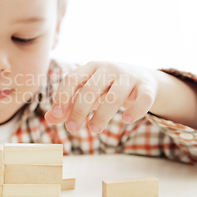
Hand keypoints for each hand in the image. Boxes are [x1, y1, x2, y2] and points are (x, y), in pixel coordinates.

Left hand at [45, 61, 159, 132]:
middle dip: (79, 110)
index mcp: (91, 67)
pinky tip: (125, 120)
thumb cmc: (108, 88)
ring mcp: (129, 76)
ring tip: (94, 129)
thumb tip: (49, 119)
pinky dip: (134, 111)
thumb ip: (69, 105)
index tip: (57, 114)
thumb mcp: (88, 93)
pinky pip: (142, 100)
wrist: (143, 80)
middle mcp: (109, 68)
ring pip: (114, 96)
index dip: (63, 96)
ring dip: (102, 115)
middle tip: (72, 128)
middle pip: (90, 89)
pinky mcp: (147, 87)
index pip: (72, 78)